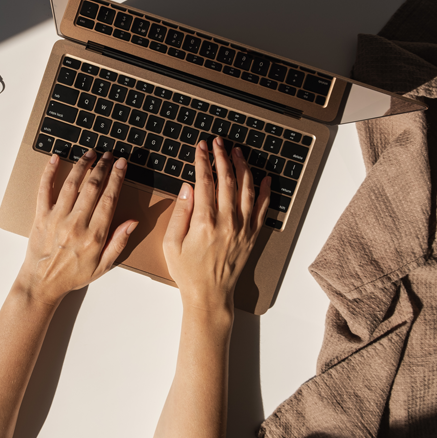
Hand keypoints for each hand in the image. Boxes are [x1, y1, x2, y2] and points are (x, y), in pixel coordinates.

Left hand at [18, 149, 138, 305]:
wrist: (42, 283)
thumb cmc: (73, 275)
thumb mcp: (103, 266)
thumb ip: (119, 242)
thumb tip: (132, 222)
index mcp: (94, 236)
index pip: (109, 199)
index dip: (116, 178)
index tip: (121, 164)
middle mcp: (75, 224)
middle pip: (92, 187)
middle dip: (103, 167)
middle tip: (109, 155)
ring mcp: (57, 218)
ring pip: (72, 184)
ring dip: (82, 165)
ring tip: (91, 153)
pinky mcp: (41, 216)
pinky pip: (45, 189)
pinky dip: (50, 172)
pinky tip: (56, 158)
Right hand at [163, 137, 270, 316]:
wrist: (209, 295)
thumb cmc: (188, 272)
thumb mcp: (171, 244)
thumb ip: (180, 213)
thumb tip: (188, 188)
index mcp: (204, 222)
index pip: (205, 182)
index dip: (203, 161)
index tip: (201, 147)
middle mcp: (227, 222)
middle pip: (227, 180)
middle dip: (222, 157)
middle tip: (218, 142)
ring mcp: (243, 228)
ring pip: (246, 189)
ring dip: (242, 167)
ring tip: (237, 151)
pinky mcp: (252, 236)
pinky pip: (262, 208)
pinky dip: (265, 191)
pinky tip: (264, 178)